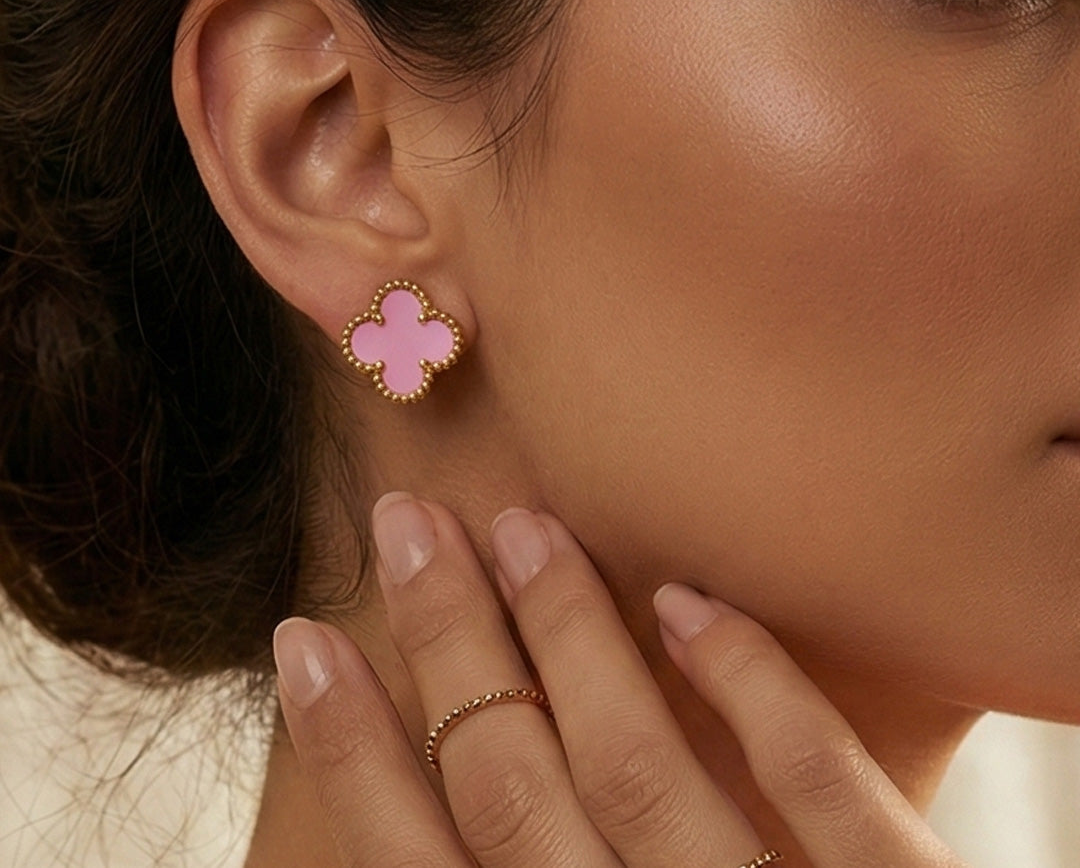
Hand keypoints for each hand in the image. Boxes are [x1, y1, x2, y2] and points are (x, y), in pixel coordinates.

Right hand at [272, 495, 968, 867]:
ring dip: (567, 633)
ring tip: (521, 527)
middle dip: (446, 643)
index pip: (419, 867)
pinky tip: (689, 603)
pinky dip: (751, 684)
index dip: (350, 750)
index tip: (306, 639)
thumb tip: (436, 805)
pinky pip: (818, 781)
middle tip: (408, 521)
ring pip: (636, 763)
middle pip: (509, 784)